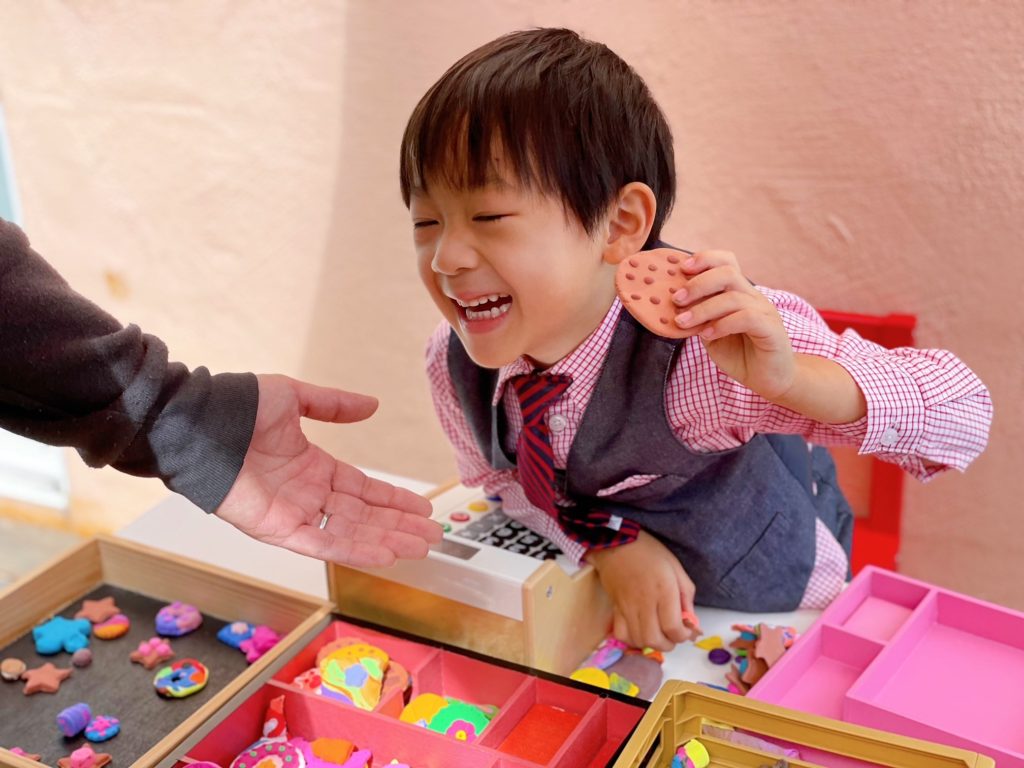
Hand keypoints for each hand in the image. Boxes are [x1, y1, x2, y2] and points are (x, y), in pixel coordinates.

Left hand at [215, 374, 441, 566]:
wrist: (200, 423)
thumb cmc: (239, 407)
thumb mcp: (294, 397)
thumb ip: (333, 405)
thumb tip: (372, 405)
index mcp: (313, 466)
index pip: (364, 488)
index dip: (394, 499)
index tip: (422, 507)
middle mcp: (308, 494)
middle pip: (365, 516)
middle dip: (400, 526)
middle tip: (434, 536)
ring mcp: (294, 513)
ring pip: (351, 533)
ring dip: (387, 541)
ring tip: (421, 548)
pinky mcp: (278, 529)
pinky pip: (322, 544)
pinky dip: (355, 551)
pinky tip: (385, 554)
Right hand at [585, 529, 698, 650]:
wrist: (616, 543)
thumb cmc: (650, 552)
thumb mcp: (676, 569)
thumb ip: (687, 597)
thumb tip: (692, 623)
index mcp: (663, 590)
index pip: (673, 628)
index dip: (684, 636)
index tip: (688, 631)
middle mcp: (644, 603)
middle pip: (655, 640)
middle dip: (669, 644)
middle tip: (674, 634)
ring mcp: (627, 608)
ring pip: (639, 641)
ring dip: (652, 644)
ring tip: (659, 634)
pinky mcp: (615, 609)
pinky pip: (622, 635)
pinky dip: (633, 640)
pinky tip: (641, 632)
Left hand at [671, 249, 795, 399]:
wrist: (768, 381)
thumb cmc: (738, 355)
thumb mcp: (710, 333)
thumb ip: (697, 318)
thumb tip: (671, 307)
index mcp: (739, 292)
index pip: (726, 261)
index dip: (704, 259)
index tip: (680, 268)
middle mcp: (753, 297)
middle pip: (728, 272)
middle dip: (698, 283)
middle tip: (676, 299)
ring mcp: (764, 311)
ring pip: (733, 297)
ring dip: (703, 308)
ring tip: (683, 321)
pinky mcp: (771, 330)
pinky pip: (747, 318)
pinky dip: (722, 324)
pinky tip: (706, 335)